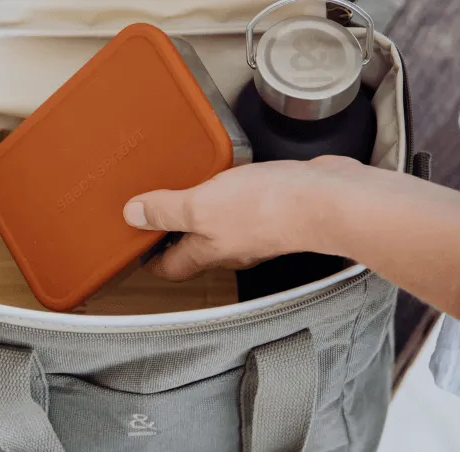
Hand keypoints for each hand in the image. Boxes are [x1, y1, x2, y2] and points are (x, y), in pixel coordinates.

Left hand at [123, 156, 364, 280]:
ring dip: (201, 215)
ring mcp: (255, 231)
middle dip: (174, 236)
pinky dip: (229, 197)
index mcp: (209, 253)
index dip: (151, 261)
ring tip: (186, 191)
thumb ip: (167, 211)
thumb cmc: (266, 209)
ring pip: (220, 228)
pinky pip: (243, 207)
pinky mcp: (276, 210)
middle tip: (156, 217)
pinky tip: (229, 176)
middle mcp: (232, 248)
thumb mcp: (201, 206)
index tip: (135, 251)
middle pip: (195, 249)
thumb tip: (133, 216)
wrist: (326, 200)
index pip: (173, 267)